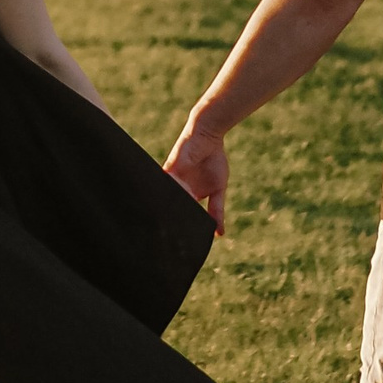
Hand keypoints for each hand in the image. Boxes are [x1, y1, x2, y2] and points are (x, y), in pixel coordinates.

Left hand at [163, 117, 230, 234]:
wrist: (210, 136)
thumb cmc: (214, 160)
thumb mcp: (219, 189)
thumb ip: (217, 210)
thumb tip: (220, 234)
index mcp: (188, 196)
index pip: (182, 215)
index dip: (180, 227)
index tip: (178, 246)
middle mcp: (178, 190)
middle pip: (170, 210)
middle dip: (169, 224)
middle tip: (165, 243)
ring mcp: (172, 181)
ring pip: (165, 200)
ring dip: (166, 212)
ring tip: (164, 229)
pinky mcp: (168, 170)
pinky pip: (162, 185)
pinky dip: (163, 195)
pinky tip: (163, 207)